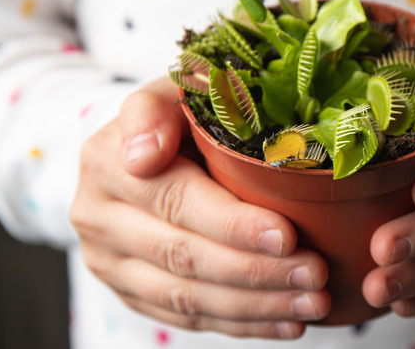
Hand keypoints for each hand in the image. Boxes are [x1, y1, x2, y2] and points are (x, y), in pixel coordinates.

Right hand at [70, 77, 329, 338]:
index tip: (287, 236)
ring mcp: (110, 262)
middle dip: (257, 272)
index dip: (233, 225)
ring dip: (256, 306)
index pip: (177, 201)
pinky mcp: (130, 292)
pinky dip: (241, 324)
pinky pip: (187, 319)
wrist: (139, 150)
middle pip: (184, 257)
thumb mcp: (169, 90)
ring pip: (187, 298)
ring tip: (312, 305)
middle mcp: (99, 218)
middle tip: (315, 276)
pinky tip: (285, 323)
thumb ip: (157, 108)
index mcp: (108, 163)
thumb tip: (144, 154)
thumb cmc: (174, 115)